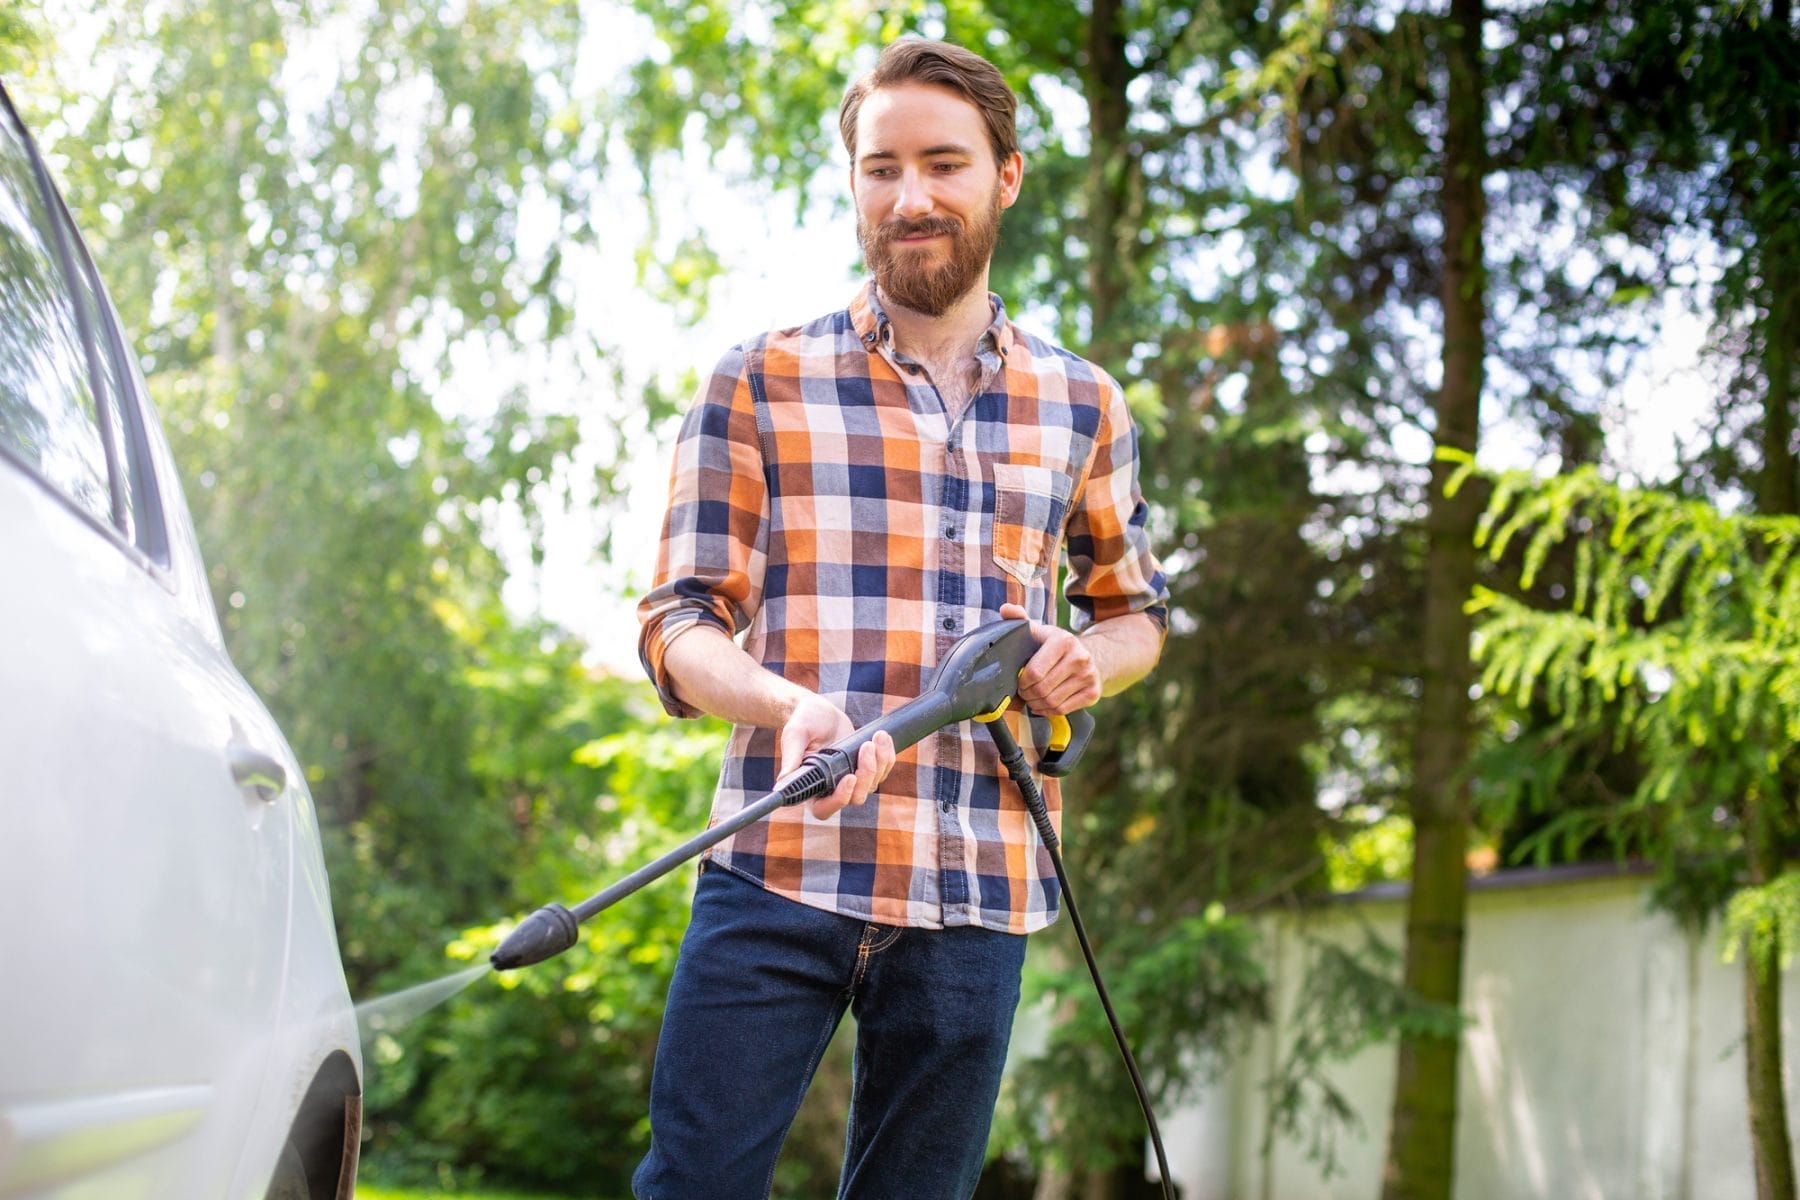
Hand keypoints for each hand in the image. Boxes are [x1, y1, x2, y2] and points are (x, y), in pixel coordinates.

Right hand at [778, 694, 895, 819]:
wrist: (819, 711)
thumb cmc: (802, 722)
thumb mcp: (795, 735)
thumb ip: (791, 758)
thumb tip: (781, 784)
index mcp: (810, 787)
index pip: (824, 808)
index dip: (840, 798)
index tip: (850, 776)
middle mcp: (831, 789)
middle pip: (856, 798)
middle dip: (866, 773)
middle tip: (867, 746)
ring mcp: (850, 780)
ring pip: (872, 785)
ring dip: (879, 762)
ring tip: (877, 736)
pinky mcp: (864, 769)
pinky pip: (882, 772)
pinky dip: (887, 756)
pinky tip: (882, 738)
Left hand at [999, 603, 1101, 716]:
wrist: (1089, 656)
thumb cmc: (1055, 646)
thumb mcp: (1039, 630)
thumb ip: (1019, 619)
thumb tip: (1005, 609)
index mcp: (1063, 640)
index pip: (1034, 672)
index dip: (1021, 681)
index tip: (1018, 680)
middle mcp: (1080, 657)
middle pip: (1042, 689)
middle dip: (1027, 694)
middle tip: (1023, 692)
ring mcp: (1089, 676)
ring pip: (1051, 701)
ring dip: (1036, 703)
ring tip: (1031, 697)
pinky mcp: (1094, 693)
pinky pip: (1063, 710)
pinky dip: (1048, 711)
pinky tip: (1042, 704)